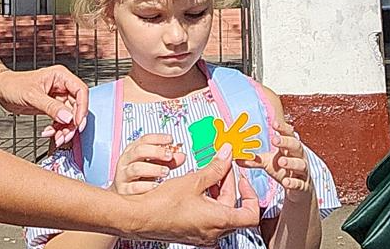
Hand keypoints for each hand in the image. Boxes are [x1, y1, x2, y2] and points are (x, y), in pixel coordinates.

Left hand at [0, 64, 87, 147]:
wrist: (0, 90)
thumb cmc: (13, 85)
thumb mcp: (32, 96)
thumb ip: (51, 107)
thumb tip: (68, 118)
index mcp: (61, 76)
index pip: (81, 91)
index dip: (82, 108)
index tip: (77, 123)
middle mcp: (62, 86)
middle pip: (77, 106)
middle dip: (72, 123)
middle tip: (66, 136)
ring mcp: (57, 97)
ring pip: (70, 115)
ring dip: (65, 129)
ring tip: (58, 138)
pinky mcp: (52, 107)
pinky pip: (61, 120)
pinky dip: (57, 128)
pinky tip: (48, 133)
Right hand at [112, 134, 185, 195]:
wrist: (122, 193)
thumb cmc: (140, 175)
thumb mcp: (153, 164)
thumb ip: (168, 160)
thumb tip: (182, 156)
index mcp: (133, 149)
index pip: (144, 139)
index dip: (158, 138)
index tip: (171, 139)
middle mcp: (126, 160)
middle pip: (139, 151)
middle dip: (156, 152)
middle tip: (169, 156)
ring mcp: (123, 175)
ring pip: (136, 168)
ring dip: (153, 169)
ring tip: (166, 172)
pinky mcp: (123, 190)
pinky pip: (134, 187)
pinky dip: (146, 186)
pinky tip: (157, 185)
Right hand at [125, 146, 259, 243]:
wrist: (138, 217)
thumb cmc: (163, 203)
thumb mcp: (194, 180)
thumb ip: (215, 167)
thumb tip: (228, 154)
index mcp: (219, 221)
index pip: (251, 214)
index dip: (251, 195)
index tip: (242, 179)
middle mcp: (213, 233)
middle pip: (234, 209)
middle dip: (230, 185)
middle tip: (221, 166)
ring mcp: (202, 235)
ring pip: (221, 212)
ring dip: (218, 192)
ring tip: (207, 174)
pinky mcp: (192, 233)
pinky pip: (209, 217)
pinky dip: (208, 201)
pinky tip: (197, 186)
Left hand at [238, 120, 310, 199]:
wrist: (298, 189)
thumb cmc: (283, 170)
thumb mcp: (268, 163)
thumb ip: (255, 160)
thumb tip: (236, 157)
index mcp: (290, 148)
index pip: (288, 134)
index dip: (282, 128)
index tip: (274, 123)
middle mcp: (298, 156)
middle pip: (296, 146)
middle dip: (286, 142)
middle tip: (274, 140)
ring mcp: (302, 171)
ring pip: (300, 164)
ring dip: (291, 162)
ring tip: (281, 161)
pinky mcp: (303, 185)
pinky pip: (300, 183)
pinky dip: (293, 182)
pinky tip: (286, 182)